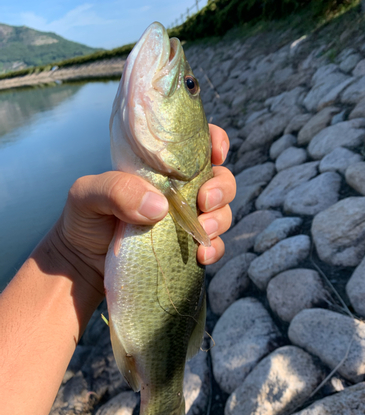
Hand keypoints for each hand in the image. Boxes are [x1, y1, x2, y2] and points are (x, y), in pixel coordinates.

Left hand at [54, 124, 234, 283]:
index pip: (196, 146)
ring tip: (201, 232)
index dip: (215, 142)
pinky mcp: (185, 248)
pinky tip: (201, 256)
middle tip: (204, 201)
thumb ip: (115, 190)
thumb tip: (160, 207)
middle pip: (220, 180)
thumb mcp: (87, 194)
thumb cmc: (84, 218)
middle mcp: (178, 191)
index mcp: (159, 168)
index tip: (217, 152)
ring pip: (221, 213)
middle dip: (222, 188)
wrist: (81, 261)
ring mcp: (184, 221)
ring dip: (219, 220)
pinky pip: (212, 246)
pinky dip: (213, 249)